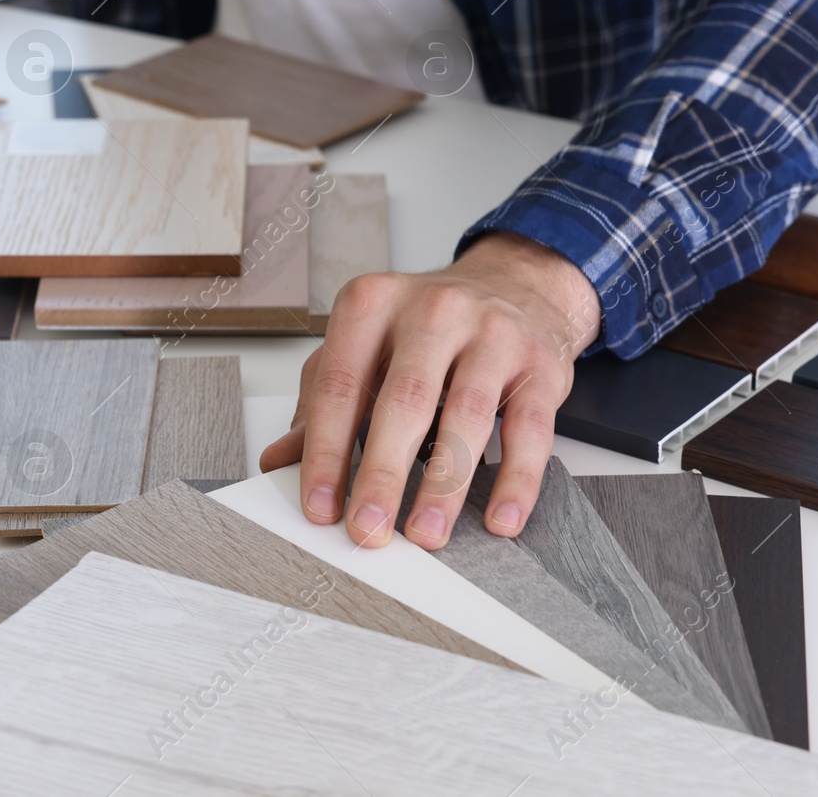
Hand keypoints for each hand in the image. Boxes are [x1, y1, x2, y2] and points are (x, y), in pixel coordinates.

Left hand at [260, 231, 599, 548]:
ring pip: (466, 417)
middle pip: (403, 402)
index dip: (324, 451)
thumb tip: (279, 460)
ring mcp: (491, 334)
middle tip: (367, 530)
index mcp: (372, 305)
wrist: (515, 283)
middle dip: (382, 474)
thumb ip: (322, 401)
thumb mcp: (364, 347)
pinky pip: (530, 430)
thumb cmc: (426, 326)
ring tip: (426, 534)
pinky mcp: (539, 365)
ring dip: (444, 487)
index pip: (340, 385)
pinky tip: (499, 519)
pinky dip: (515, 481)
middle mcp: (432, 311)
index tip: (319, 506)